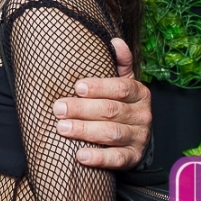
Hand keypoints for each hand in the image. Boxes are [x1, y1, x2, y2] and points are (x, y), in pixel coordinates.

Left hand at [53, 37, 151, 169]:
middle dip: (82, 109)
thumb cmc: (120, 103)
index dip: (99, 87)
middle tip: (58, 108)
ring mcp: (139, 137)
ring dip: (86, 131)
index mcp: (139, 92)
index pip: (121, 88)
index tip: (77, 87)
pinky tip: (80, 156)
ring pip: (112, 134)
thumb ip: (119, 62)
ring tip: (62, 128)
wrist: (134, 135)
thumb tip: (115, 41)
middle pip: (112, 111)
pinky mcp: (133, 157)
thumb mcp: (123, 81)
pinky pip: (117, 159)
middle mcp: (142, 115)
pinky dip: (99, 159)